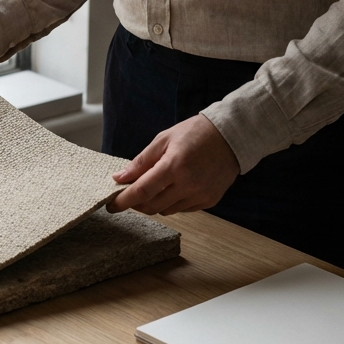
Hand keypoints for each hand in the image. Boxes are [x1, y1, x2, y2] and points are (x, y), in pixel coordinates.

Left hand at [107, 114, 239, 214]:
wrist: (231, 136)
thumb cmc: (195, 133)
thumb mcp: (163, 140)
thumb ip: (141, 161)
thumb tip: (120, 178)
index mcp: (174, 166)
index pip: (142, 191)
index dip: (123, 201)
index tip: (111, 205)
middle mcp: (188, 184)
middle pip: (152, 206)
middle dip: (136, 203)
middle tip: (130, 194)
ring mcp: (200, 195)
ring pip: (166, 210)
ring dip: (155, 202)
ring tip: (157, 185)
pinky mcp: (209, 201)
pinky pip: (183, 209)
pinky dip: (173, 202)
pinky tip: (176, 187)